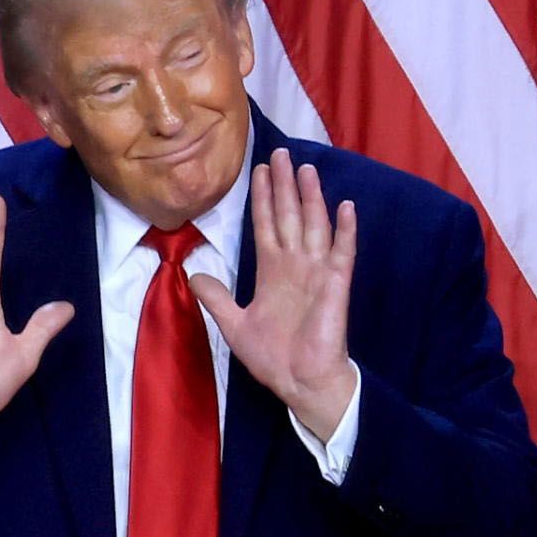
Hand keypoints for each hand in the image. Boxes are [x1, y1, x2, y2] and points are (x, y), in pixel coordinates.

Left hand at [205, 149, 359, 441]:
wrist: (300, 382)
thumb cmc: (273, 357)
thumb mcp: (234, 325)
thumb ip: (216, 298)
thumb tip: (192, 275)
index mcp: (272, 272)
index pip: (265, 225)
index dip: (262, 198)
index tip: (259, 171)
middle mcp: (295, 265)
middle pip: (288, 216)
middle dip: (284, 186)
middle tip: (282, 153)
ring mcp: (317, 272)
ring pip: (313, 225)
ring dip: (311, 198)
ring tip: (307, 169)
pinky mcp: (335, 285)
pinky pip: (342, 253)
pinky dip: (344, 231)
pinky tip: (345, 207)